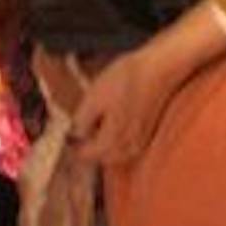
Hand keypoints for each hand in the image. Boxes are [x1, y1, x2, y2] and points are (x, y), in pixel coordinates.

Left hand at [70, 50, 185, 164]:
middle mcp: (127, 149)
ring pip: (114, 152)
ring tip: (96, 121)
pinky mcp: (148, 133)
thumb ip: (80, 122)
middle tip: (79, 126)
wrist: (159, 68)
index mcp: (111, 142)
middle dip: (88, 145)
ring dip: (103, 142)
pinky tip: (114, 120)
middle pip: (100, 157)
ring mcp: (140, 142)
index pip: (85, 156)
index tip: (67, 132)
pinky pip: (127, 145)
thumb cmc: (127, 80)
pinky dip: (117, 138)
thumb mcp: (93, 98)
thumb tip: (74, 135)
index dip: (73, 144)